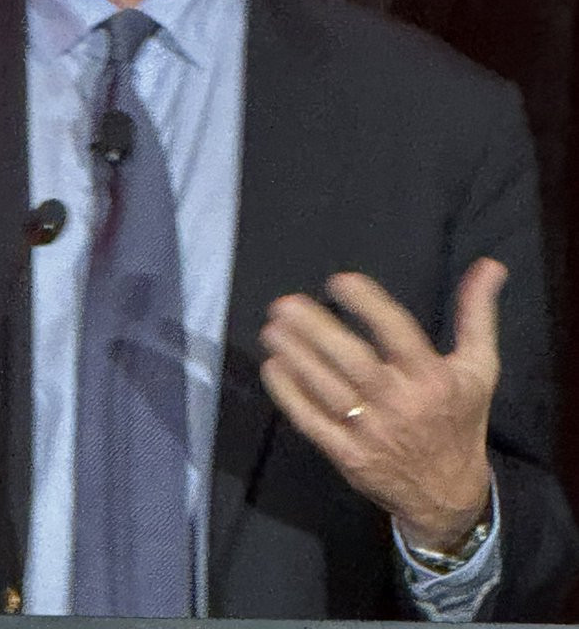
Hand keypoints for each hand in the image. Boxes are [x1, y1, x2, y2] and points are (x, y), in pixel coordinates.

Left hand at [259, 258, 506, 550]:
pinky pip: (313, 422)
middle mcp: (400, 403)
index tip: (338, 281)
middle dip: (316, 330)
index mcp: (432, 378)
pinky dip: (290, 395)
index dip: (366, 303)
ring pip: (327, 389)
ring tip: (273, 328)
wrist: (449, 496)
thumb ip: (477, 314)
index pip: (395, 332)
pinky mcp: (349, 457)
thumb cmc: (460, 420)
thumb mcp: (479, 368)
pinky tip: (273, 367)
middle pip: (353, 360)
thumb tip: (490, 266)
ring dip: (297, 356)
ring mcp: (372, 432)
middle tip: (285, 304)